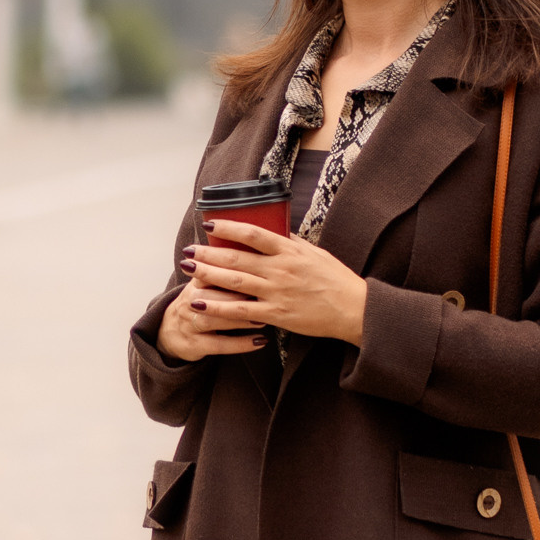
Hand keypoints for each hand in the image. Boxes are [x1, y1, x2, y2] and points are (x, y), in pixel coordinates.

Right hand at [156, 265, 266, 360]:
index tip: (254, 266)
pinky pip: (219, 344)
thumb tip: (251, 243)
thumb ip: (222, 266)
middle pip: (212, 295)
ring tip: (262, 320)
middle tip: (263, 296)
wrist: (168, 332)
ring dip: (239, 320)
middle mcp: (190, 301)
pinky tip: (260, 341)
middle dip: (237, 296)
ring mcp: (190, 324)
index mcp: (195, 282)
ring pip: (214, 319)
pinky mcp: (194, 344)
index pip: (209, 269)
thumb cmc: (197, 302)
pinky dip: (240, 344)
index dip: (228, 267)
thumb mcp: (203, 281)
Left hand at [184, 219, 367, 344]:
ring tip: (187, 269)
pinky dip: (217, 307)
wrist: (353, 309)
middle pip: (235, 258)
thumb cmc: (336, 279)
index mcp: (289, 250)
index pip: (252, 233)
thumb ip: (291, 242)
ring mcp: (276, 292)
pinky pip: (240, 311)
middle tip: (188, 250)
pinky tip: (199, 303)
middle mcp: (280, 269)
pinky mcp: (276, 314)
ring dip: (206, 275)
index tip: (209, 224)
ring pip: (233, 282)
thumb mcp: (315, 253)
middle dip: (207, 253)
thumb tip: (274, 228)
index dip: (227, 227)